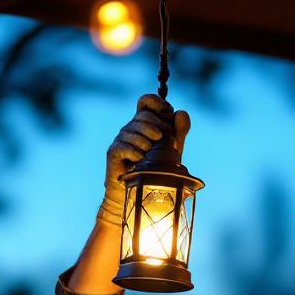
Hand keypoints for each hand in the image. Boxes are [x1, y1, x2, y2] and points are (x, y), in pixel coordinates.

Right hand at [97, 93, 190, 227]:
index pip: (146, 101)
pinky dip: (135, 152)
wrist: (139, 194)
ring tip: (149, 154)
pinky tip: (139, 161)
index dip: (156, 102)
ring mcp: (121, 139)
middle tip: (161, 140)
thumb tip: (180, 112)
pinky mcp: (114, 151)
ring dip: (146, 141)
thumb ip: (179, 132)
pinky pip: (124, 145)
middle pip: (142, 115)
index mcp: (145, 123)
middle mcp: (131, 127)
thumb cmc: (157, 170)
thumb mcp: (173, 150)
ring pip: (133, 130)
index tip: (167, 113)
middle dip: (156, 126)